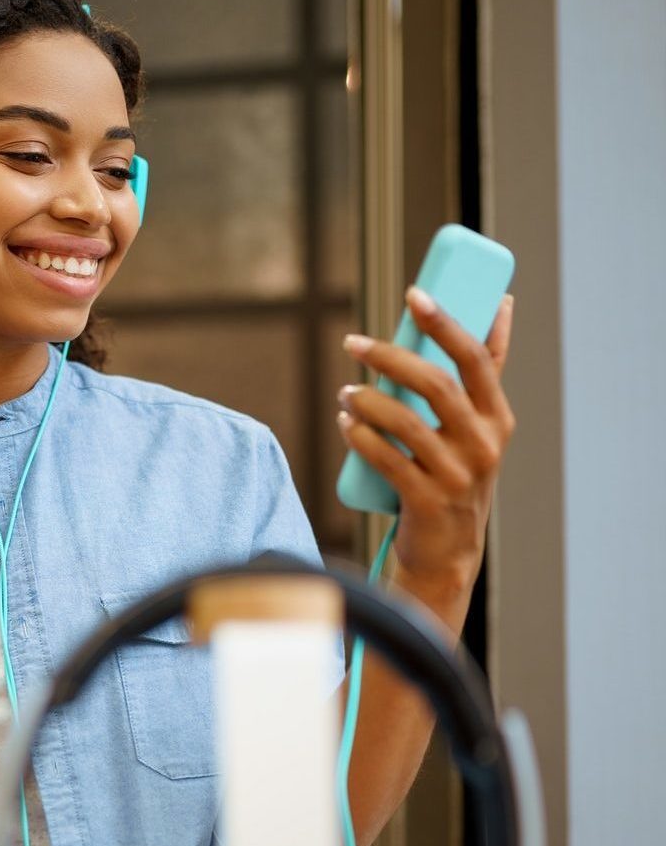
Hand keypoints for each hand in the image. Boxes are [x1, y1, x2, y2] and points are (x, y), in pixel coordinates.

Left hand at [336, 287, 516, 601]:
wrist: (446, 551)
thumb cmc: (454, 474)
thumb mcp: (477, 427)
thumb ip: (484, 372)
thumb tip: (501, 303)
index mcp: (497, 417)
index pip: (476, 359)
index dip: (446, 323)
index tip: (414, 294)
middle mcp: (484, 444)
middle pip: (436, 385)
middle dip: (390, 357)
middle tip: (353, 342)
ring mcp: (458, 475)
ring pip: (407, 422)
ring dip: (367, 400)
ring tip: (344, 391)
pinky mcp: (428, 501)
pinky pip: (388, 460)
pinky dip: (360, 438)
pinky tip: (344, 423)